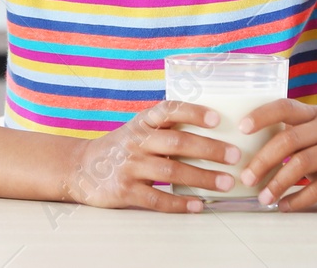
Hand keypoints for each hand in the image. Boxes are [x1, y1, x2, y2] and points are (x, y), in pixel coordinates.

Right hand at [62, 99, 243, 212]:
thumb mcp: (139, 128)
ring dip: (203, 178)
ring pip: (172, 172)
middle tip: (235, 156)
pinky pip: (157, 199)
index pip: (170, 110)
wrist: (81, 167)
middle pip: (178, 143)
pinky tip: (199, 205)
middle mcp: (137, 141)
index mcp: (143, 121)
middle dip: (210, 150)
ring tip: (226, 183)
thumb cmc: (122, 147)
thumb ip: (166, 127)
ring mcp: (130, 166)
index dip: (194, 113)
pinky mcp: (125, 191)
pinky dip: (180, 204)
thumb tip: (214, 129)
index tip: (218, 119)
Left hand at [237, 99, 316, 210]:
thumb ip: (287, 140)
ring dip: (278, 183)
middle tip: (246, 178)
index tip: (241, 128)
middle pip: (290, 139)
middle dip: (263, 160)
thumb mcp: (310, 143)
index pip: (285, 106)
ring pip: (303, 163)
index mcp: (315, 115)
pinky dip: (298, 199)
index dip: (262, 115)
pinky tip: (284, 206)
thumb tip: (242, 153)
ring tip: (263, 198)